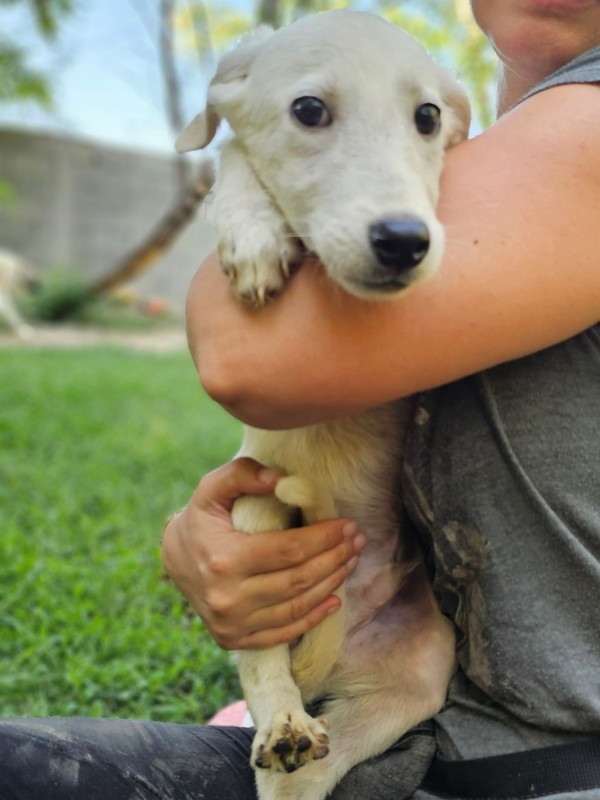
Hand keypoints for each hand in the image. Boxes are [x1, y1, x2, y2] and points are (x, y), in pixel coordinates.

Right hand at [162, 457, 365, 649]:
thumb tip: (280, 480)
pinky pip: (283, 632)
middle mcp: (228, 597)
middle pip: (298, 580)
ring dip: (331, 584)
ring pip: (296, 607)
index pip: (289, 550)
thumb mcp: (213, 488)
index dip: (323, 538)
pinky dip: (312, 618)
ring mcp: (231, 623)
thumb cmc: (202, 518)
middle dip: (335, 558)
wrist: (174, 558)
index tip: (346, 524)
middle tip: (357, 541)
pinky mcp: (234, 639)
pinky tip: (334, 600)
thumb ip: (244, 474)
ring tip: (351, 561)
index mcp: (224, 559)